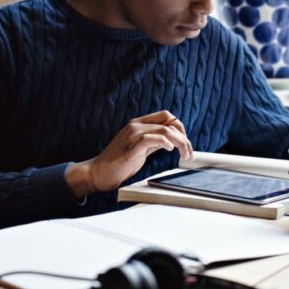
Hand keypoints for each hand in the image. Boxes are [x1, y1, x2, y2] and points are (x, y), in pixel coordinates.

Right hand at [66, 110, 193, 196]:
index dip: (180, 128)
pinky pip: (152, 138)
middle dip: (184, 137)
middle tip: (188, 153)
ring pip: (165, 130)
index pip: (166, 116)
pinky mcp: (131, 147)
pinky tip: (170, 150)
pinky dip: (165, 143)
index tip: (185, 143)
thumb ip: (153, 142)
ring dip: (180, 143)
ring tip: (184, 155)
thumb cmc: (119, 163)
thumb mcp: (140, 148)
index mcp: (138, 124)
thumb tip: (171, 141)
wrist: (99, 172)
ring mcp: (133, 135)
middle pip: (169, 121)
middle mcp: (136, 125)